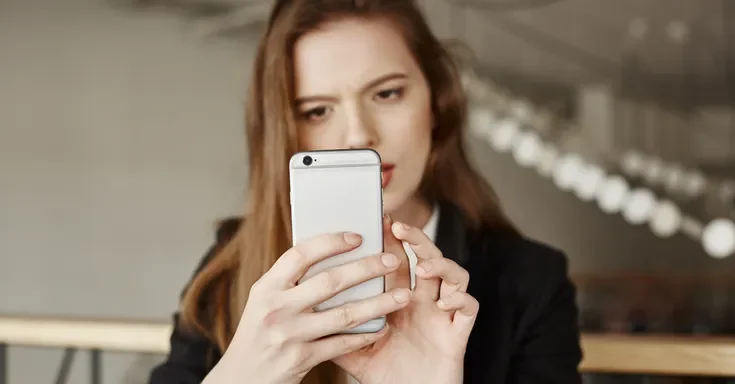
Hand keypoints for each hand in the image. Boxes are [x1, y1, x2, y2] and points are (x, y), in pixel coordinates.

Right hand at [205, 232, 411, 383]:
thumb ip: (290, 282)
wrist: (239, 379)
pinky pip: (342, 343)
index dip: (331, 242)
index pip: (300, 255)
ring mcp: (289, 334)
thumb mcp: (264, 302)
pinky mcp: (301, 359)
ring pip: (343, 314)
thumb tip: (330, 253)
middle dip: (366, 269)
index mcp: (266, 287)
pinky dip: (365, 335)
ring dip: (378, 303)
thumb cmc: (258, 335)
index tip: (358, 237)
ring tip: (402, 296)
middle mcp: (276, 308)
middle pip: (329, 281)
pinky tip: (382, 328)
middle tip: (392, 261)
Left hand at [333, 217, 478, 383]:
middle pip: (428, 258)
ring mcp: (442, 316)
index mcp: (400, 301)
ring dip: (442, 264)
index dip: (392, 240)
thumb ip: (339, 330)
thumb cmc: (387, 375)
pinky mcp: (458, 334)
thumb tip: (309, 311)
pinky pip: (469, 307)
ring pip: (454, 275)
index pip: (398, 262)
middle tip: (398, 228)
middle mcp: (423, 303)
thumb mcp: (357, 352)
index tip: (378, 220)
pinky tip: (446, 300)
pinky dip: (461, 298)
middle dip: (416, 240)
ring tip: (424, 267)